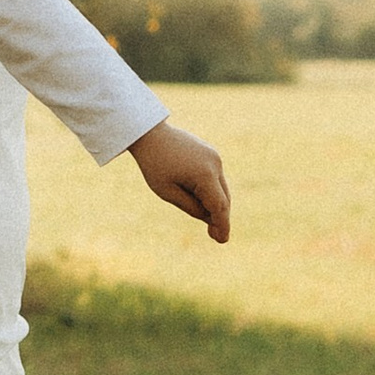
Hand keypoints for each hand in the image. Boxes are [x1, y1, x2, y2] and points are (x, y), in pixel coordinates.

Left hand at [127, 118, 230, 241]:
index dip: (222, 225)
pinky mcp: (211, 154)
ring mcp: (215, 157)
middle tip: (217, 238)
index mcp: (204, 175)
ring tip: (211, 225)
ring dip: (217, 206)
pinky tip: (206, 204)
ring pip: (222, 189)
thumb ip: (190, 207)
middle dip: (220, 218)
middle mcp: (215, 164)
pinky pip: (216, 179)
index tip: (222, 241)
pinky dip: (213, 192)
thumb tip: (209, 218)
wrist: (151, 134)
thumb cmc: (154, 164)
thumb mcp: (167, 192)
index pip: (219, 206)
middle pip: (224, 199)